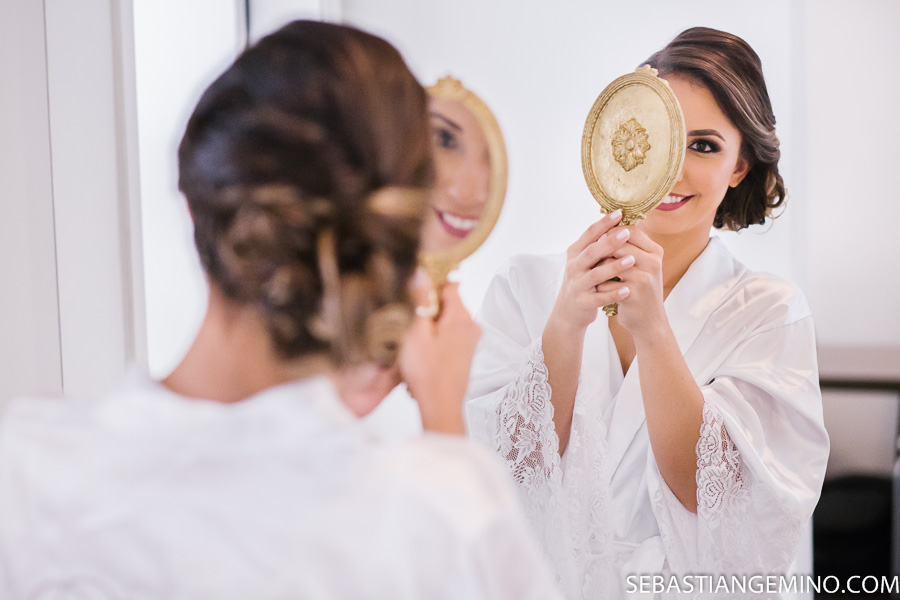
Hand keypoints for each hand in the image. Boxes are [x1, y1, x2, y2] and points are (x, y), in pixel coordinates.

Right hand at [399, 275, 480, 433]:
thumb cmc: (427, 372)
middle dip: (428, 309)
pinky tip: (424, 355)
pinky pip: (449, 335)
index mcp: (461, 317)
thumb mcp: (417, 332)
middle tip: (412, 326)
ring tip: (417, 345)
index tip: (415, 293)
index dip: (431, 285)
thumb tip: (422, 274)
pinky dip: (435, 339)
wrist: (440, 406)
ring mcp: (471, 340)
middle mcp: (471, 325)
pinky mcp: (466, 352)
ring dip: (430, 326)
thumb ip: (421, 301)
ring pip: (447, 320)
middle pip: (448, 303)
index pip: (449, 284)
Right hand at [546, 209, 634, 333]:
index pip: (589, 234)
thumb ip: (596, 245)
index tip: (619, 212)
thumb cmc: (582, 281)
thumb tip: (618, 223)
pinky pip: (599, 298)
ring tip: (632, 260)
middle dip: (609, 242)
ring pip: (596, 274)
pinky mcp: (583, 302)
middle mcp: (574, 267)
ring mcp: (577, 285)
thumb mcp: (584, 261)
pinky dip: (613, 293)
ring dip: (614, 267)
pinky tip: (627, 290)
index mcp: (575, 253)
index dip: (603, 223)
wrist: (568, 311)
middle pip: (592, 252)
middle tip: (627, 232)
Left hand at [599, 226, 665, 338]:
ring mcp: (643, 278)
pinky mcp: (632, 294)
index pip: (631, 231)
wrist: (649, 323)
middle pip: (618, 244)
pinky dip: (599, 287)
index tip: (600, 240)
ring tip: (600, 278)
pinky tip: (602, 293)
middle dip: (602, 251)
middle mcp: (653, 263)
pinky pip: (605, 283)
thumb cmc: (640, 290)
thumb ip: (629, 248)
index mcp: (655, 252)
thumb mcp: (642, 266)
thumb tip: (604, 227)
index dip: (612, 232)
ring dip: (599, 269)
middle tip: (595, 261)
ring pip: (609, 262)